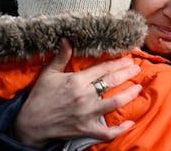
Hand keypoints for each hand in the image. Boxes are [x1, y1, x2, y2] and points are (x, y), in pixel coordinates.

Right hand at [14, 38, 141, 147]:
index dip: (117, 63)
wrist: (31, 124)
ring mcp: (87, 114)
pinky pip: (107, 132)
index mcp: (77, 81)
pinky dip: (120, 129)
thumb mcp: (49, 73)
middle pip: (112, 82)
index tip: (127, 59)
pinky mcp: (86, 129)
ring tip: (139, 88)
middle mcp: (85, 96)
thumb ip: (61, 56)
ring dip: (130, 95)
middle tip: (137, 69)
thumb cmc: (40, 97)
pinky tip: (130, 123)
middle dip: (127, 74)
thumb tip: (67, 39)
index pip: (103, 69)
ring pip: (115, 103)